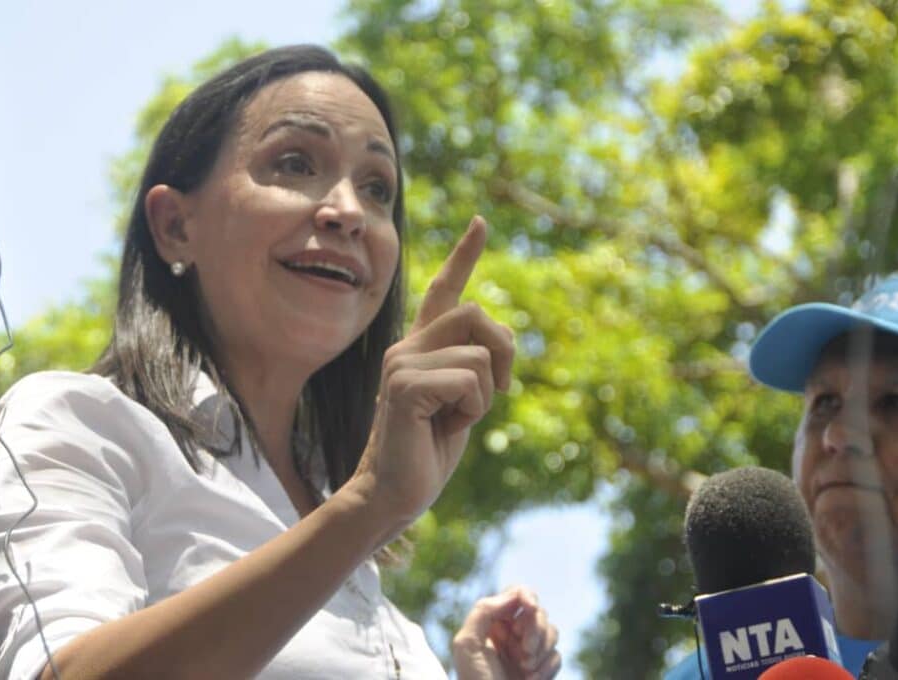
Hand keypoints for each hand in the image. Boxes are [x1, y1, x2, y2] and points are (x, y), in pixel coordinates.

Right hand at [349, 216, 514, 536]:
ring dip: (483, 396)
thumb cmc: (427, 452)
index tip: (481, 222)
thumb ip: (474, 367)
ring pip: (479, 354)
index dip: (465, 255)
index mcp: (421, 347)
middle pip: (479, 315)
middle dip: (504, 354)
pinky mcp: (403, 386)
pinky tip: (443, 429)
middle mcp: (407, 345)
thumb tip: (497, 342)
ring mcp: (401, 363)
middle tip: (493, 395)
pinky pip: (469, 381)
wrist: (393, 496)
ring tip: (454, 420)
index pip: (444, 291)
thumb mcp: (461, 402)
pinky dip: (471, 412)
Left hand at [452, 587, 560, 679]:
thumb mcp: (467, 645)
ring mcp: (529, 650)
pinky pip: (557, 655)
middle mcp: (511, 633)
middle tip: (524, 652)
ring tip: (525, 670)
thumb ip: (483, 612)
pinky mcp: (543, 667)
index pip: (516, 594)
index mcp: (492, 622)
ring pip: (552, 631)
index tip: (530, 608)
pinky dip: (546, 668)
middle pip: (538, 611)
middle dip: (535, 630)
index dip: (527, 597)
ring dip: (541, 650)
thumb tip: (512, 595)